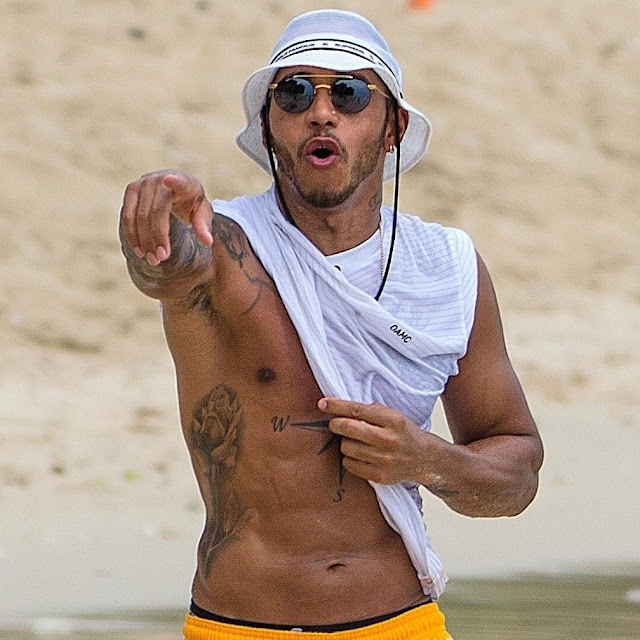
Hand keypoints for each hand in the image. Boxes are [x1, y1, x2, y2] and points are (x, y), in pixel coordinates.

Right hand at [120, 170, 212, 265]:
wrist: (174, 190)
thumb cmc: (191, 204)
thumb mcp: (202, 214)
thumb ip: (203, 227)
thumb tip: (207, 242)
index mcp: (185, 183)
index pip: (180, 182)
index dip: (175, 181)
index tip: (169, 179)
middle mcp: (161, 179)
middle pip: (156, 211)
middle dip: (157, 237)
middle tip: (161, 258)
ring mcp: (143, 183)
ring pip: (138, 216)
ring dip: (143, 240)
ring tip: (152, 260)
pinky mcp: (131, 190)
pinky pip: (127, 216)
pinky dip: (132, 235)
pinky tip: (140, 251)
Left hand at [317, 397, 434, 484]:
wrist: (425, 458)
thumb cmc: (405, 433)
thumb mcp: (393, 415)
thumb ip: (370, 410)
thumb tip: (340, 407)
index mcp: (392, 420)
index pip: (357, 410)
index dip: (337, 406)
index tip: (322, 403)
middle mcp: (388, 439)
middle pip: (348, 429)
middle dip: (336, 424)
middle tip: (336, 424)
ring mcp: (384, 459)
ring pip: (346, 447)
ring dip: (345, 443)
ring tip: (354, 441)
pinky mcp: (379, 476)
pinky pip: (350, 465)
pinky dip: (349, 458)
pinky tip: (358, 455)